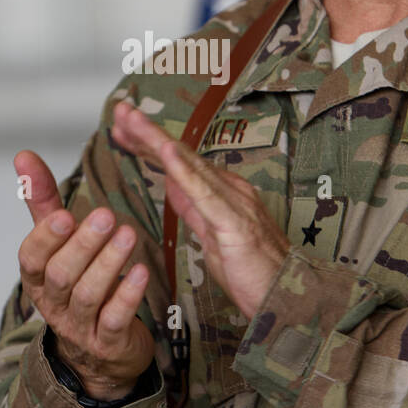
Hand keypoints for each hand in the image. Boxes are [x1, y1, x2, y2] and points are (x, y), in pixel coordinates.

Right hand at [13, 150, 154, 400]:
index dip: (46, 238)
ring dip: (108, 264)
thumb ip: (43, 201)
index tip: (64, 215)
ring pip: (88, 296)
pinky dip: (128, 296)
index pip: (32, 258)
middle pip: (60, 275)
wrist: (99, 350)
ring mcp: (80, 326)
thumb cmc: (77, 284)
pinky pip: (114, 320)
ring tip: (129, 236)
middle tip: (107, 216)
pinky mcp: (107, 342)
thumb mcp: (59, 242)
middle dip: (83, 246)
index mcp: (38, 277)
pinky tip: (142, 272)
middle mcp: (54, 303)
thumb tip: (23, 156)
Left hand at [110, 99, 288, 318]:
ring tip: (132, 121)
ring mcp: (234, 201)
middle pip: (181, 155)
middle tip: (119, 110)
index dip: (149, 144)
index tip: (122, 129)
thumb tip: (171, 183)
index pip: (179, 162)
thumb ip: (193, 208)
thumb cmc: (253, 271)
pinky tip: (165, 151)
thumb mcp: (211, 235)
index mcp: (221, 192)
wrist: (287, 297)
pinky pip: (203, 192)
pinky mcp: (235, 221)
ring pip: (188, 164)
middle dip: (147, 132)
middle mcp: (229, 188)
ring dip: (157, 140)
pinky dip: (183, 169)